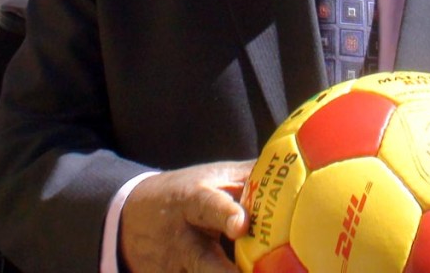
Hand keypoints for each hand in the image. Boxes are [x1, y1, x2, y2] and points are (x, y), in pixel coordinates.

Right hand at [120, 161, 251, 272]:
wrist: (131, 218)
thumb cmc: (188, 193)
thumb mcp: (211, 178)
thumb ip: (248, 178)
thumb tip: (298, 165)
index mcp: (191, 202)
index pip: (207, 205)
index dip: (224, 214)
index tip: (241, 224)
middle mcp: (182, 239)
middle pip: (203, 262)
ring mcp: (175, 267)